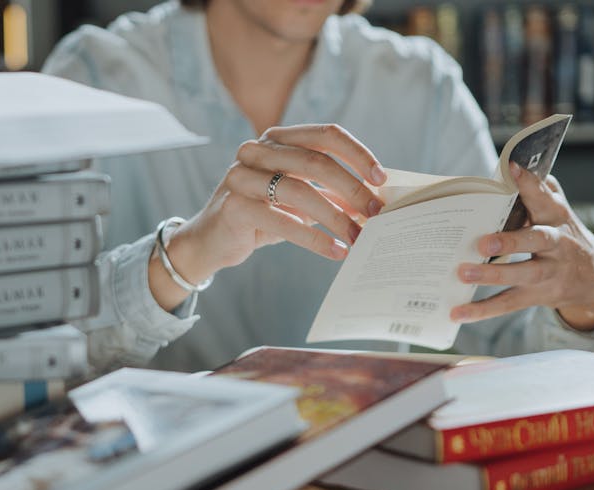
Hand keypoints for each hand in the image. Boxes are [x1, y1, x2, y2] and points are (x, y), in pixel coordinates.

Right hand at [150, 124, 385, 308]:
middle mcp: (255, 150)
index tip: (381, 178)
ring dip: (336, 217)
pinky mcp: (234, 206)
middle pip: (316, 162)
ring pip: (300, 191)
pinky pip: (283, 222)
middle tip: (376, 213)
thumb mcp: (298, 199)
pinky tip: (335, 251)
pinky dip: (315, 238)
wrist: (211, 242)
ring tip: (357, 237)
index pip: (325, 135)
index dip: (357, 154)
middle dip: (352, 189)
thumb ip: (329, 192)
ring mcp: (240, 176)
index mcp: (276, 139)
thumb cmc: (261, 217)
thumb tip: (375, 198)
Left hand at [450, 162, 593, 330]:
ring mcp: (548, 273)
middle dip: (511, 241)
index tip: (512, 167)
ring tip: (463, 273)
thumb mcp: (558, 211)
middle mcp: (556, 244)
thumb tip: (511, 166)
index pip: (543, 197)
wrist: (593, 278)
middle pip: (536, 241)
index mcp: (556, 217)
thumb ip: (539, 190)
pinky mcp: (537, 296)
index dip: (529, 183)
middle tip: (483, 243)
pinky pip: (507, 304)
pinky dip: (481, 311)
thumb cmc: (562, 235)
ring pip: (521, 275)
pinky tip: (457, 313)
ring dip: (492, 275)